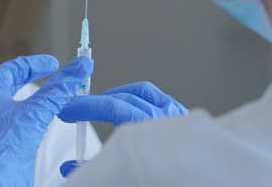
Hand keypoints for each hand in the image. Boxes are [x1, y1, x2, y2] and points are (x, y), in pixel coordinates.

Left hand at [0, 55, 93, 186]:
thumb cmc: (8, 145)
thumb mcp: (38, 110)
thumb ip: (60, 87)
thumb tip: (81, 65)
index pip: (10, 70)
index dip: (34, 64)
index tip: (53, 64)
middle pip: (6, 86)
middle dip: (28, 78)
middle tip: (49, 73)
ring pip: (5, 108)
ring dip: (24, 100)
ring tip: (43, 98)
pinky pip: (6, 128)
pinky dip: (21, 120)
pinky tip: (32, 123)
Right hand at [58, 81, 187, 176]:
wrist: (203, 180)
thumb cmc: (163, 176)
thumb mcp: (121, 174)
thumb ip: (94, 168)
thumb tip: (69, 166)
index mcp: (148, 131)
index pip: (111, 107)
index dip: (85, 107)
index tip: (68, 111)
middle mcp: (163, 119)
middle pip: (123, 98)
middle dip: (97, 101)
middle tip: (79, 107)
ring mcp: (175, 116)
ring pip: (142, 93)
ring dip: (118, 95)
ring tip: (103, 101)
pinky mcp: (183, 118)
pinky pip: (158, 97)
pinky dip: (140, 96)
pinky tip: (131, 102)